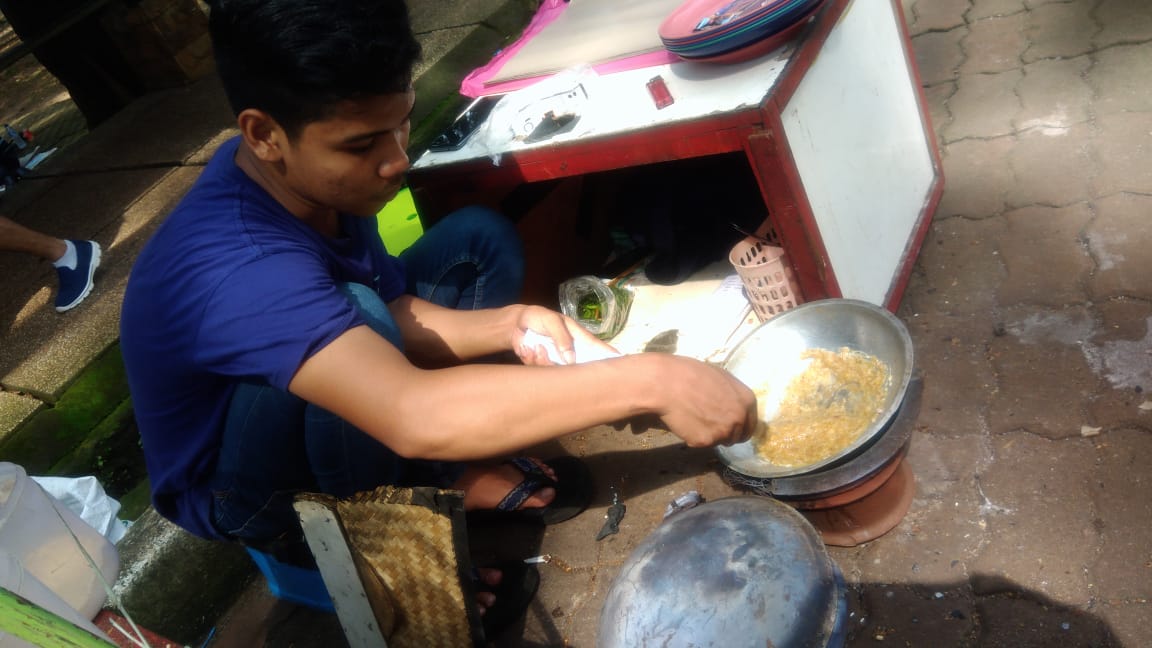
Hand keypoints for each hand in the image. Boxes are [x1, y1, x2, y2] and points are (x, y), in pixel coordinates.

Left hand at [510, 305, 618, 365]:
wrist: (515, 324)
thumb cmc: (538, 317)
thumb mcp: (552, 321)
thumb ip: (562, 338)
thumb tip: (571, 359)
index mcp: (578, 338)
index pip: (597, 348)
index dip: (609, 356)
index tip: (621, 365)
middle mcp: (571, 352)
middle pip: (581, 368)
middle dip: (571, 370)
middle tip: (561, 365)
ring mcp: (558, 361)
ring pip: (559, 372)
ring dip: (544, 360)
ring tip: (537, 346)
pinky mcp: (544, 366)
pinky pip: (542, 371)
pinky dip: (533, 359)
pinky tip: (529, 349)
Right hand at [636, 354, 757, 447]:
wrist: (666, 383)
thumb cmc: (690, 374)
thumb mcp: (720, 377)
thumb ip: (732, 394)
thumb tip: (733, 404)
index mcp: (747, 401)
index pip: (751, 424)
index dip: (740, 426)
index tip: (729, 425)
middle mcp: (739, 418)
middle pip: (737, 436)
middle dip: (725, 432)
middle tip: (708, 423)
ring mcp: (723, 432)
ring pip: (720, 441)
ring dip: (710, 435)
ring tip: (694, 419)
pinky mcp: (706, 442)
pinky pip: (701, 443)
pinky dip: (693, 437)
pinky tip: (684, 422)